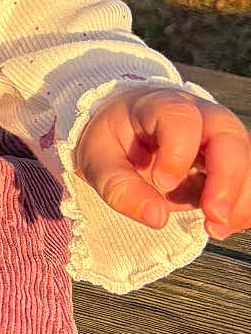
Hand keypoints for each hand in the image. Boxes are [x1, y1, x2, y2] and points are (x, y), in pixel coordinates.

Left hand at [75, 85, 250, 240]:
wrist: (127, 131)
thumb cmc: (114, 140)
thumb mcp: (98, 158)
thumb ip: (119, 186)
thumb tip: (156, 218)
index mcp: (160, 105)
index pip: (180, 117)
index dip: (177, 151)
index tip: (162, 181)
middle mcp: (200, 115)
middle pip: (228, 135)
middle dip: (227, 178)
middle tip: (212, 214)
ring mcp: (221, 137)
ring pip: (247, 159)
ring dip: (240, 198)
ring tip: (216, 228)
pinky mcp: (232, 160)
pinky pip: (250, 179)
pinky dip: (243, 205)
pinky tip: (223, 225)